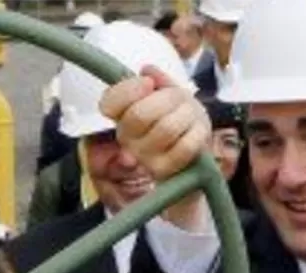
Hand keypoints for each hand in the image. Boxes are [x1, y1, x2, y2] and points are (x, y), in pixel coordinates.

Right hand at [100, 64, 211, 184]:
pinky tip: (194, 130)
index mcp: (120, 114)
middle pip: (140, 115)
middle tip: (179, 98)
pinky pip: (184, 146)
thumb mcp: (167, 90)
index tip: (148, 82)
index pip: (109, 103)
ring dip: (186, 114)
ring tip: (189, 114)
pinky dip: (196, 132)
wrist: (192, 141)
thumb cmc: (176, 113)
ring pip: (166, 128)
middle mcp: (126, 137)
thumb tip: (148, 70)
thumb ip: (159, 80)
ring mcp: (143, 157)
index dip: (129, 90)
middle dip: (168, 98)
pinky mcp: (162, 170)